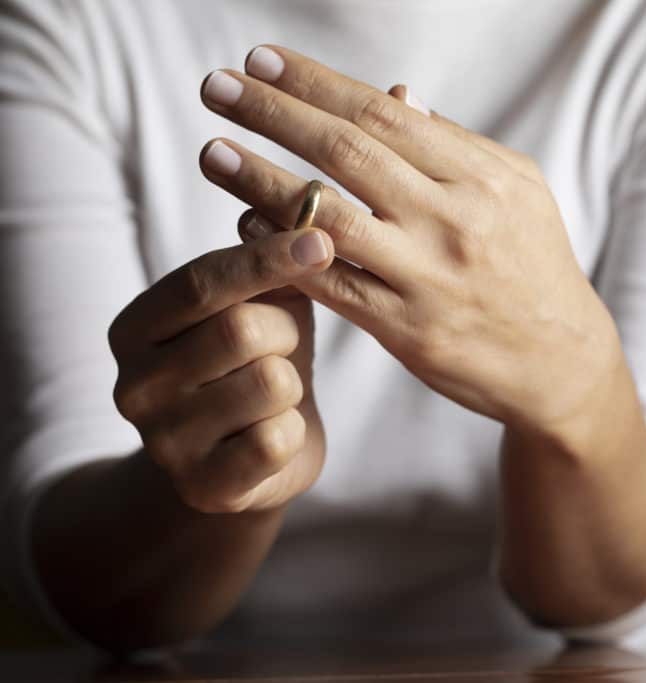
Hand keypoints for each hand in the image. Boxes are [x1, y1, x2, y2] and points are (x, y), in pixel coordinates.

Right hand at [108, 226, 335, 512]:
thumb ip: (265, 263)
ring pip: (270, 383)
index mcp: (135, 328)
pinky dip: (293, 431)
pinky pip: (278, 439)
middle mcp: (133, 385)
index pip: (202, 282)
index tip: (320, 239)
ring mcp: (163, 442)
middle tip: (282, 345)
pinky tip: (274, 435)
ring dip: (292, 383)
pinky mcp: (204, 487)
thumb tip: (288, 206)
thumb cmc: (255, 365)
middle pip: (241, 329)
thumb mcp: (259, 306)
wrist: (248, 461)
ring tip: (275, 393)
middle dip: (286, 331)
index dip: (266, 259)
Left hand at [198, 46, 620, 438]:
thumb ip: (455, 146)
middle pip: (348, 154)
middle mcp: (453, 221)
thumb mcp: (518, 192)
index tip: (261, 60)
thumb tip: (396, 97)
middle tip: (216, 86)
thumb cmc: (536, 265)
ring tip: (212, 151)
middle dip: (274, 114)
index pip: (383, 116)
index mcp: (480, 178)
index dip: (316, 83)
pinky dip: (283, 253)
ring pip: (327, 220)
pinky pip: (330, 285)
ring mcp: (427, 278)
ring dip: (260, 181)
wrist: (561, 361)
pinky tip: (245, 226)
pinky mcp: (407, 331)